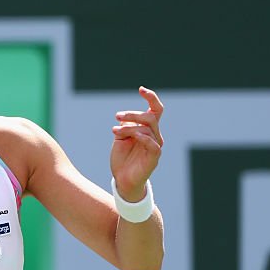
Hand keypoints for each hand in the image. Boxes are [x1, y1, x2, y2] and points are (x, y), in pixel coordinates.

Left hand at [110, 86, 163, 200]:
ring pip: (148, 128)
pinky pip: (153, 143)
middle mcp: (155, 135)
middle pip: (150, 116)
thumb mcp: (120, 139)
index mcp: (148, 129)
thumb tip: (126, 118)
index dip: (151, 97)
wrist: (122, 180)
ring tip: (114, 131)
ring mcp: (155, 146)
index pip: (155, 109)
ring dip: (129, 127)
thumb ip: (125, 127)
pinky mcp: (154, 157)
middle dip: (133, 114)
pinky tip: (130, 136)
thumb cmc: (122, 159)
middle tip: (116, 116)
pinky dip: (142, 137)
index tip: (141, 89)